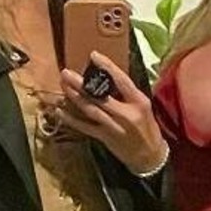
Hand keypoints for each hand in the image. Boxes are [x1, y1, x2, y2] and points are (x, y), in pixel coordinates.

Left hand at [58, 54, 167, 173]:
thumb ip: (127, 94)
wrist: (150, 156)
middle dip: (81, 83)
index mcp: (138, 101)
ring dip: (74, 97)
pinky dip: (71, 120)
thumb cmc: (147, 128)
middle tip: (66, 72)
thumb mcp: (143, 107)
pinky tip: (60, 112)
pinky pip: (85, 127)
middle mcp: (126, 113)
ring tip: (63, 86)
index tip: (93, 55)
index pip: (121, 80)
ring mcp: (114, 126)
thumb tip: (108, 78)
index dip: (107, 66)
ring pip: (90, 109)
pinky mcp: (105, 137)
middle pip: (99, 95)